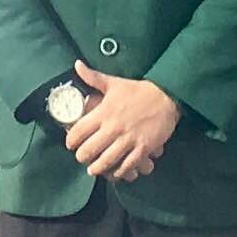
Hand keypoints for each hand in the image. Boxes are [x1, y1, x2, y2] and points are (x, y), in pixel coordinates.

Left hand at [60, 66, 180, 181]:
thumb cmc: (137, 91)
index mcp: (103, 112)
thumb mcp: (114, 82)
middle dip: (82, 157)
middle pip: (89, 151)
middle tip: (83, 158)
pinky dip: (119, 172)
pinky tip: (115, 172)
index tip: (71, 144)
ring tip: (94, 169)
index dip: (71, 141)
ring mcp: (128, 140)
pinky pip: (127, 166)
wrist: (166, 96)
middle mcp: (113, 128)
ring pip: (106, 161)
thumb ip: (93, 77)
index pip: (78, 132)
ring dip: (97, 168)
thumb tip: (76, 64)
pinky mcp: (142, 148)